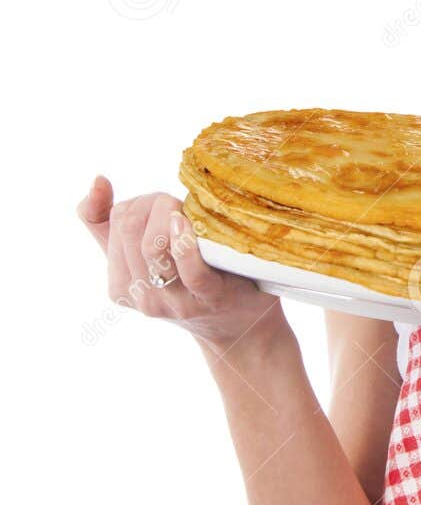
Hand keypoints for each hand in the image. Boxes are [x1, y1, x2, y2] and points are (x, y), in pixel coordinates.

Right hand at [77, 177, 287, 349]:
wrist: (238, 323)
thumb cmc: (190, 279)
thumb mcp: (147, 256)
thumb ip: (109, 224)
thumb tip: (97, 180)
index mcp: (120, 286)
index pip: (114, 221)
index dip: (139, 202)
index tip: (161, 208)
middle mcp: (142, 297)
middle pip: (130, 227)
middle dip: (155, 204)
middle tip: (179, 207)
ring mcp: (174, 301)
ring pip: (152, 244)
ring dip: (171, 216)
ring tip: (189, 216)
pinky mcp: (209, 298)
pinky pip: (189, 270)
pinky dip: (184, 243)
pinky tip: (186, 224)